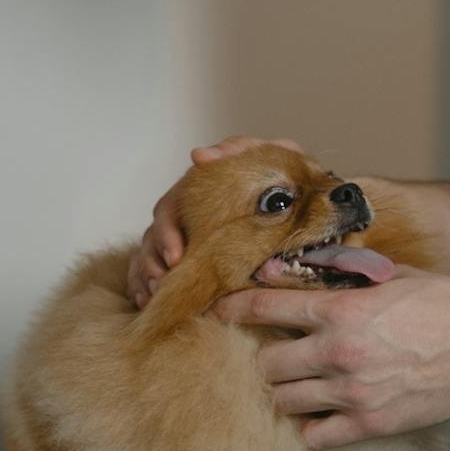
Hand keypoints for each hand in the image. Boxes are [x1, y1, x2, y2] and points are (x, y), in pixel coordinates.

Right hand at [125, 134, 308, 308]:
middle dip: (152, 262)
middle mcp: (182, 217)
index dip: (167, 234)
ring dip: (145, 276)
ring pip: (146, 257)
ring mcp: (179, 240)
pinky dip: (142, 287)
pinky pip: (149, 274)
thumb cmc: (282, 178)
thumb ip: (238, 149)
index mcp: (195, 193)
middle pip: (151, 238)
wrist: (307, 201)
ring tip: (152, 297)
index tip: (176, 256)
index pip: (168, 210)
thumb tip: (199, 156)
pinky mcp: (184, 262)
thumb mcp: (268, 156)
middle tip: (163, 282)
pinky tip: (146, 301)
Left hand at [211, 268, 449, 448]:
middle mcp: (337, 352)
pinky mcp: (370, 423)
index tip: (217, 312)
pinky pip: (315, 436)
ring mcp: (351, 392)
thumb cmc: (446, 305)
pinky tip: (320, 416)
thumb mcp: (393, 276)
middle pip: (267, 365)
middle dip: (266, 359)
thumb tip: (303, 269)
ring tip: (297, 387)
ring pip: (285, 402)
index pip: (265, 307)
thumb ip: (344, 274)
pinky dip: (311, 428)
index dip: (233, 308)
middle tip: (275, 356)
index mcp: (341, 310)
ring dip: (286, 393)